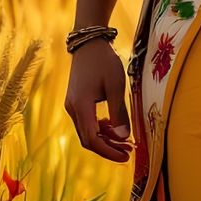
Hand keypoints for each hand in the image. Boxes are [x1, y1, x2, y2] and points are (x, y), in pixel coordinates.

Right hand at [64, 38, 132, 162]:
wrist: (89, 45)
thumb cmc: (104, 62)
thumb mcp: (116, 86)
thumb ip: (119, 112)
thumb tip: (123, 137)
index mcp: (81, 106)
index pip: (92, 139)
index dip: (109, 151)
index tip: (126, 156)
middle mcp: (73, 109)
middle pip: (88, 139)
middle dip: (108, 148)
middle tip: (128, 152)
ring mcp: (72, 106)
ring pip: (87, 132)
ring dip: (105, 139)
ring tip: (125, 142)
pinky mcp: (76, 102)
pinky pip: (86, 123)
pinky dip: (100, 129)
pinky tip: (114, 128)